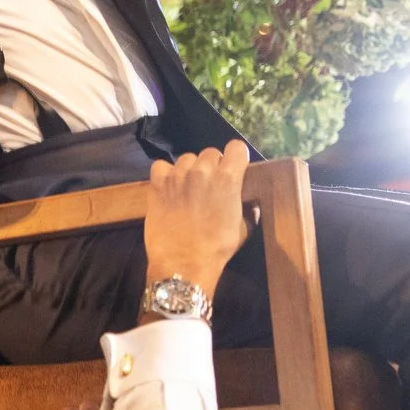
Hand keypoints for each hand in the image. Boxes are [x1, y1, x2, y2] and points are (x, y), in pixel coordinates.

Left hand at [142, 140, 248, 299]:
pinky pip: (161, 166)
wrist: (184, 262)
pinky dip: (165, 174)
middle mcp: (203, 171)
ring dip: (189, 170)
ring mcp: (178, 175)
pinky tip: (169, 187)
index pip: (236, 147)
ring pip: (187, 159)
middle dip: (212, 166)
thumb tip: (251, 203)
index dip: (235, 157)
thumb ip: (247, 208)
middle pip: (210, 153)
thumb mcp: (243, 228)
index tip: (232, 168)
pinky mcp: (157, 183)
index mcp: (228, 178)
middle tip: (209, 185)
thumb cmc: (217, 247)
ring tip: (188, 189)